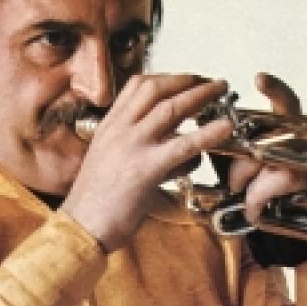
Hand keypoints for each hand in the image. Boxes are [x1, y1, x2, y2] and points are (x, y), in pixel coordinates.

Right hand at [61, 73, 233, 251]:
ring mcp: (132, 147)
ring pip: (171, 109)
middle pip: (156, 89)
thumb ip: (134, 144)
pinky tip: (226, 127)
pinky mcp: (146, 169)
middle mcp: (119, 130)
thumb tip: (171, 141)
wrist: (80, 227)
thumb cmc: (95, 202)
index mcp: (109, 126)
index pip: (136, 86)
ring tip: (221, 90)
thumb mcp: (108, 159)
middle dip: (187, 79)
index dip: (165, 78)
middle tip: (209, 81)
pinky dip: (208, 133)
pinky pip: (183, 145)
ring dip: (201, 95)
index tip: (185, 79)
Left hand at [228, 72, 306, 260]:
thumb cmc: (286, 196)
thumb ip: (246, 152)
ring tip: (245, 197)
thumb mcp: (264, 168)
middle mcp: (306, 141)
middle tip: (233, 180)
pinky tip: (255, 210)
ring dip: (245, 179)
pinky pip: (270, 183)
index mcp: (294, 132)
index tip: (259, 78)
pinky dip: (255, 199)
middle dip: (238, 157)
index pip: (287, 102)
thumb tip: (214, 143)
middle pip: (263, 132)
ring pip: (263, 157)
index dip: (275, 88)